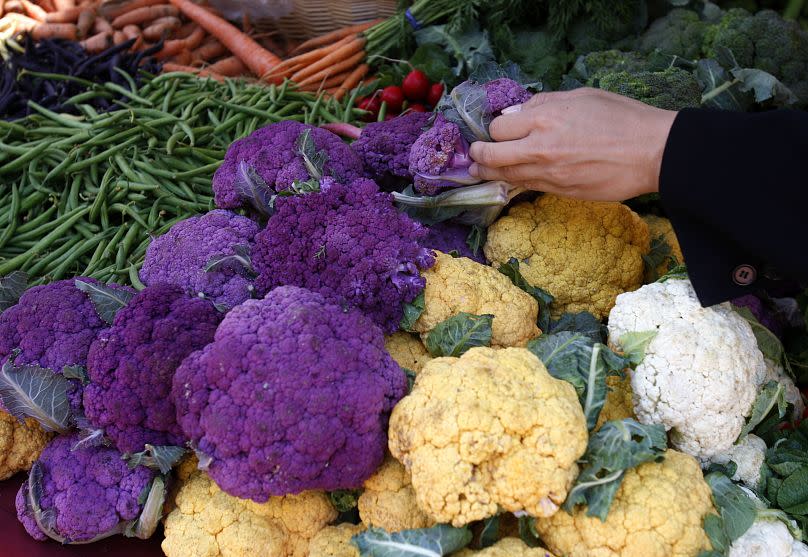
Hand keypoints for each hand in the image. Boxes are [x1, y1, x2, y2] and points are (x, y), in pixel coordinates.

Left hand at [468, 88, 677, 201]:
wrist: (652, 152)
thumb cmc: (623, 118)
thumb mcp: (582, 96)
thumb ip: (544, 104)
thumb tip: (518, 114)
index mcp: (545, 118)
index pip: (500, 128)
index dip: (495, 129)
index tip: (495, 130)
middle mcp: (540, 147)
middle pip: (493, 156)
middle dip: (478, 156)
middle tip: (473, 155)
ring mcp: (549, 173)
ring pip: (506, 176)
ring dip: (488, 174)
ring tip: (477, 172)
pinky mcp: (560, 191)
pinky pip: (528, 187)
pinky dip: (513, 184)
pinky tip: (507, 182)